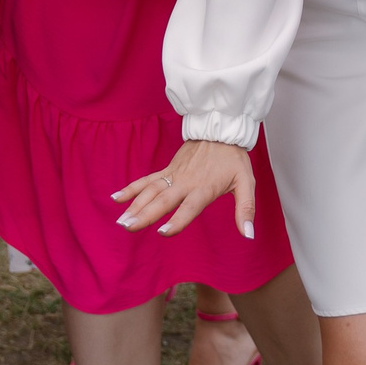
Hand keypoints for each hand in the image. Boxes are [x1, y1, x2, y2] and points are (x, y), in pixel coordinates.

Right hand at [113, 140, 256, 238]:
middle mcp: (185, 182)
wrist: (221, 128)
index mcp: (204, 188)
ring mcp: (174, 175)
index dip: (177, 220)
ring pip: (151, 191)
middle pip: (162, 200)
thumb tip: (248, 236)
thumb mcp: (246, 183)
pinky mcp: (168, 169)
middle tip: (128, 227)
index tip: (162, 232)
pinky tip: (117, 198)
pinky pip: (147, 180)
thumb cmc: (233, 158)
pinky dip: (132, 188)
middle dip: (145, 214)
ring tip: (121, 221)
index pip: (189, 207)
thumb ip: (246, 209)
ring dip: (134, 205)